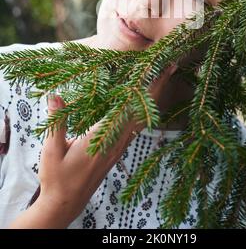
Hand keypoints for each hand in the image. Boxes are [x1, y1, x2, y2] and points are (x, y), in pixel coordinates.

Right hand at [33, 63, 177, 226]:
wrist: (66, 203)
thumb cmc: (57, 178)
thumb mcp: (52, 150)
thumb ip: (57, 122)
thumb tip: (56, 95)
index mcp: (102, 137)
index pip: (128, 106)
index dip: (143, 87)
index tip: (156, 69)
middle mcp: (116, 141)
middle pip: (142, 108)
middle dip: (157, 86)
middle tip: (171, 65)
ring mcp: (119, 146)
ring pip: (142, 116)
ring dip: (153, 96)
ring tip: (162, 77)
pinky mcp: (117, 149)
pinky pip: (135, 126)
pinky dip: (144, 109)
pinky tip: (144, 102)